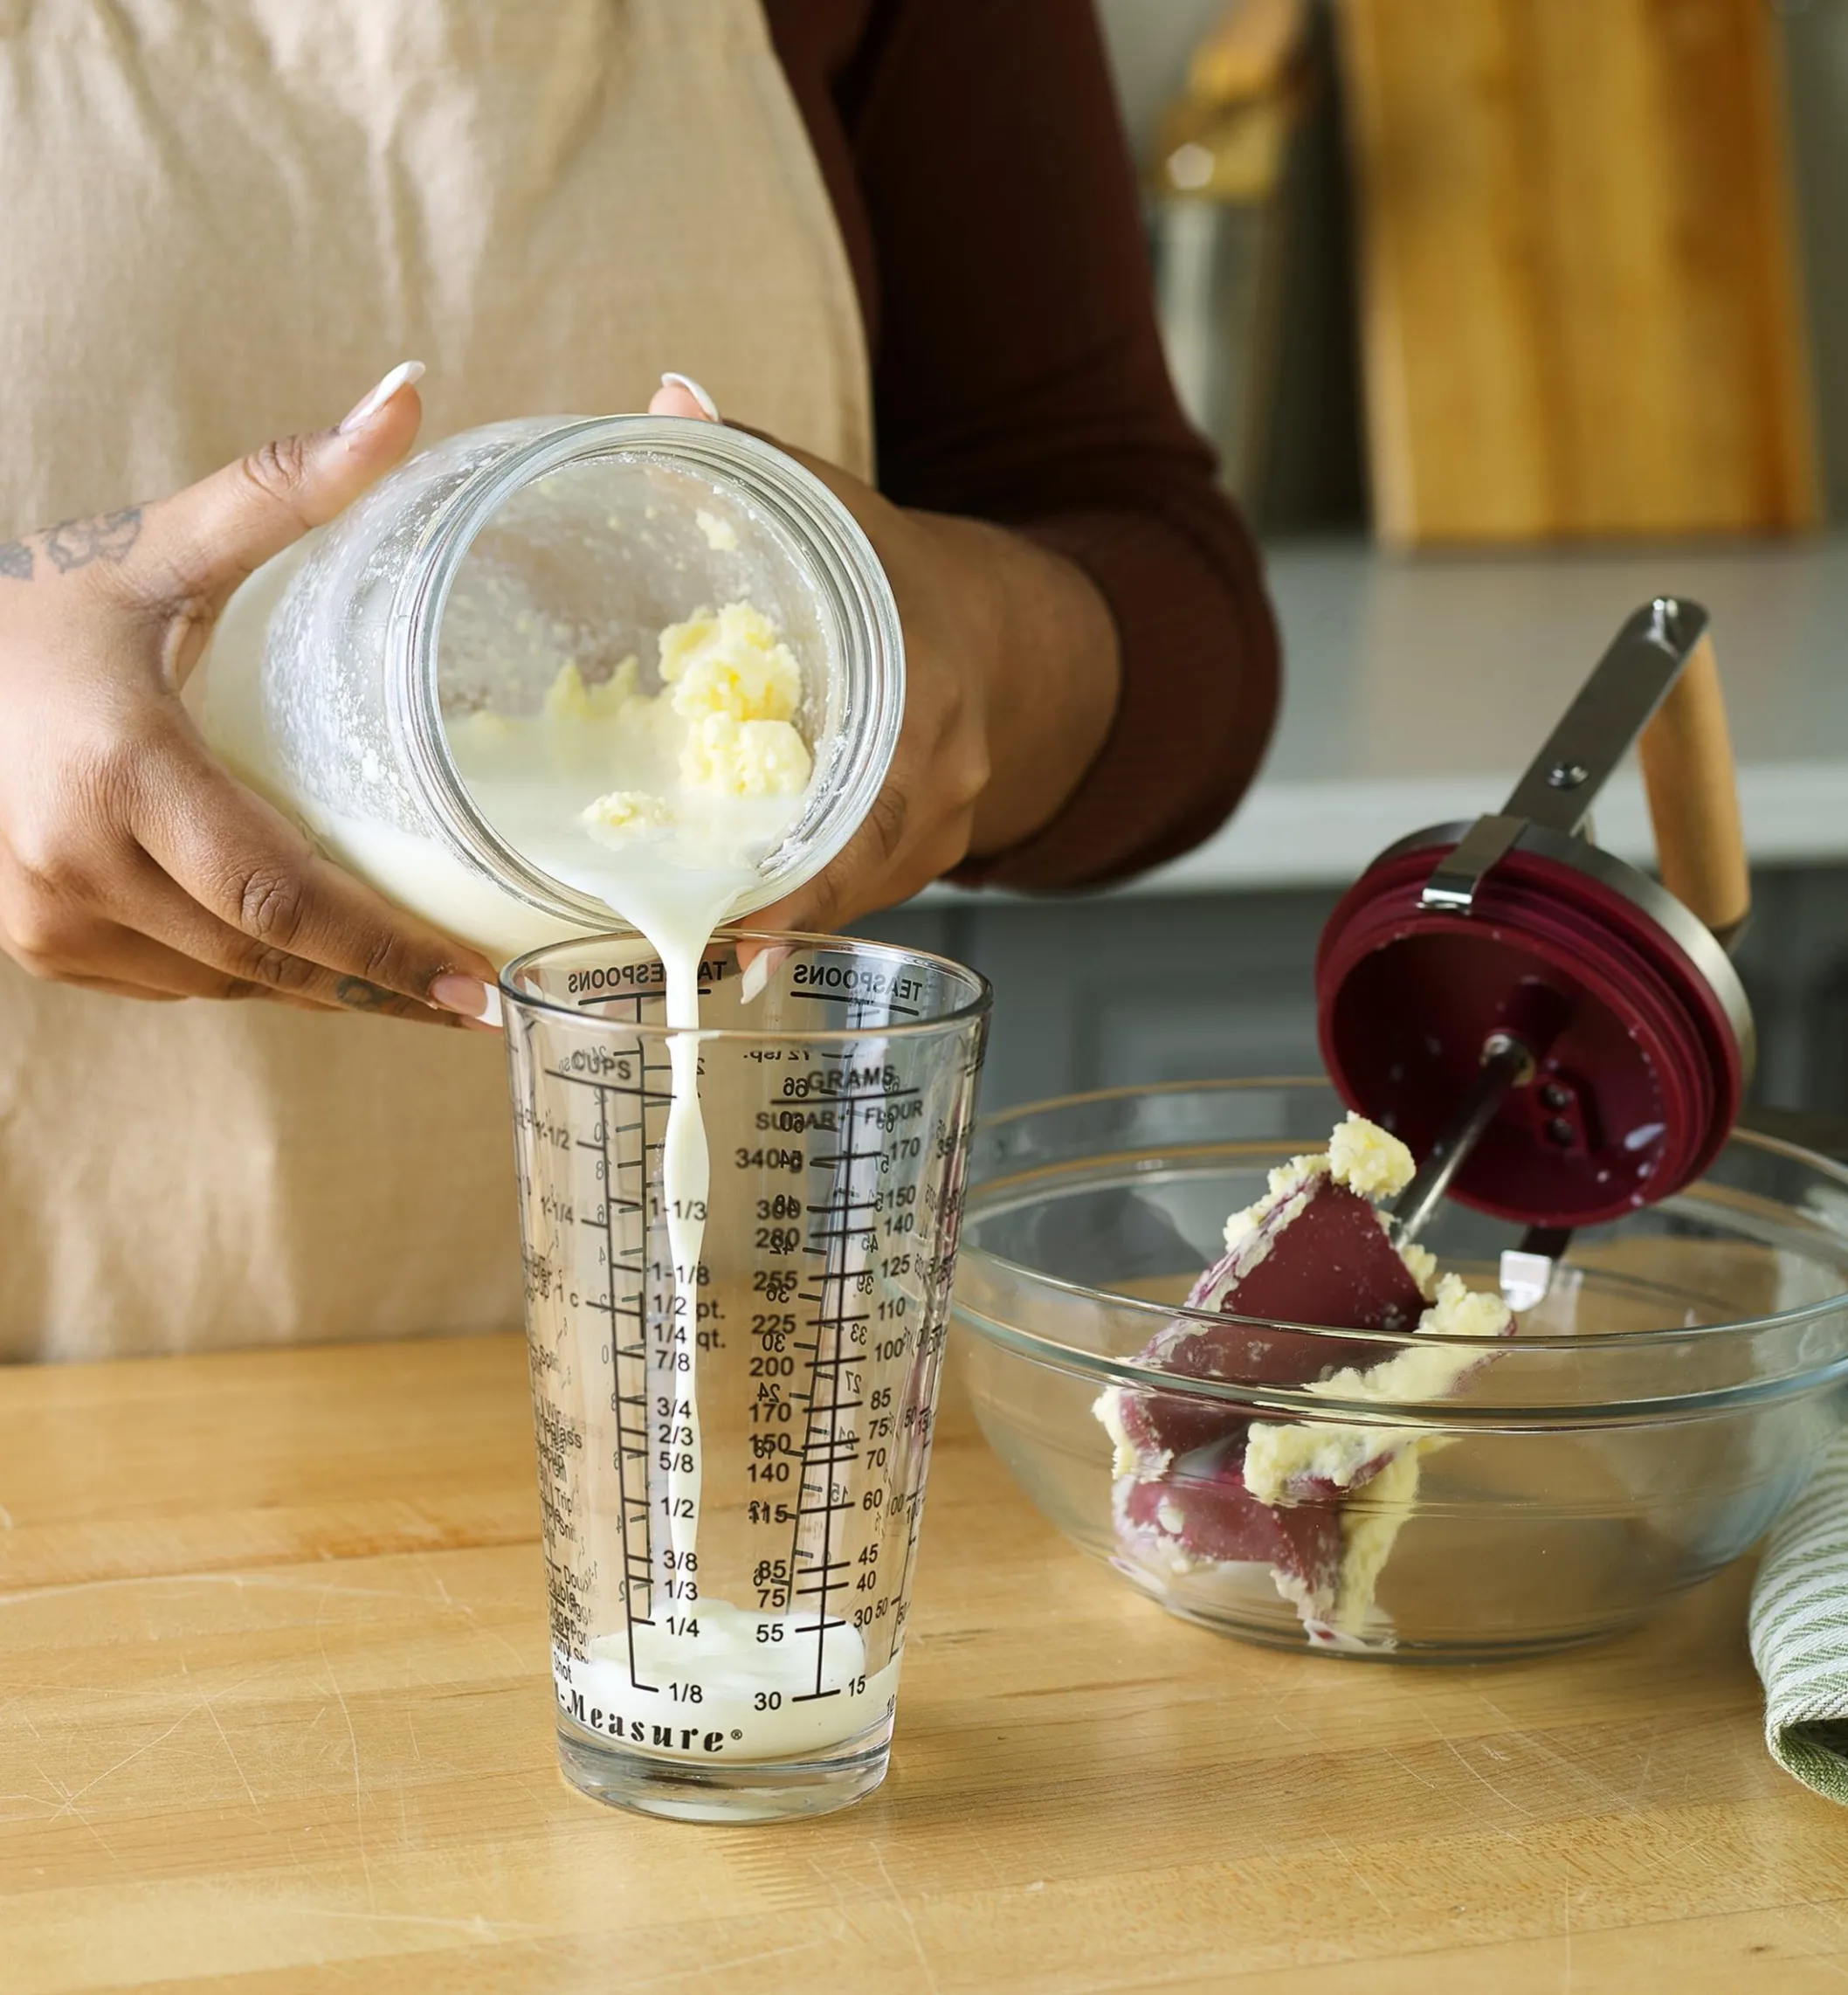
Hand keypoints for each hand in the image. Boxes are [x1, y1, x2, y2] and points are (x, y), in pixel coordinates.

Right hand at [0, 364, 498, 1023]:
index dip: (384, 953)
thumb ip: (286, 484)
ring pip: (225, 984)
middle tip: (475, 1001)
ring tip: (412, 980)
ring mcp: (48, 922)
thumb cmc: (31, 604)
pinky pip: (176, 984)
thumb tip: (409, 396)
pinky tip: (308, 961)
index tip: (476, 990)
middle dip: (377, 987)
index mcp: (120, 775)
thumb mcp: (154, 544)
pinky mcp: (42, 948)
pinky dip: (248, 976)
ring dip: (319, 987)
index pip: (280, 901)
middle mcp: (76, 869)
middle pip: (266, 959)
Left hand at [649, 376, 1120, 930]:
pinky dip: (806, 908)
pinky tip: (741, 929)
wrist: (1007, 628)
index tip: (744, 923)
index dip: (809, 876)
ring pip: (858, 894)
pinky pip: (864, 890)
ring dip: (784, 921)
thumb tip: (659, 396)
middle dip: (778, 917)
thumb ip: (747, 459)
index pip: (872, 808)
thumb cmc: (906, 568)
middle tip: (697, 949)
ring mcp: (945, 826)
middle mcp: (947, 777)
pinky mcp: (928, 850)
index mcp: (926, 695)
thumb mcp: (835, 508)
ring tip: (702, 948)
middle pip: (858, 874)